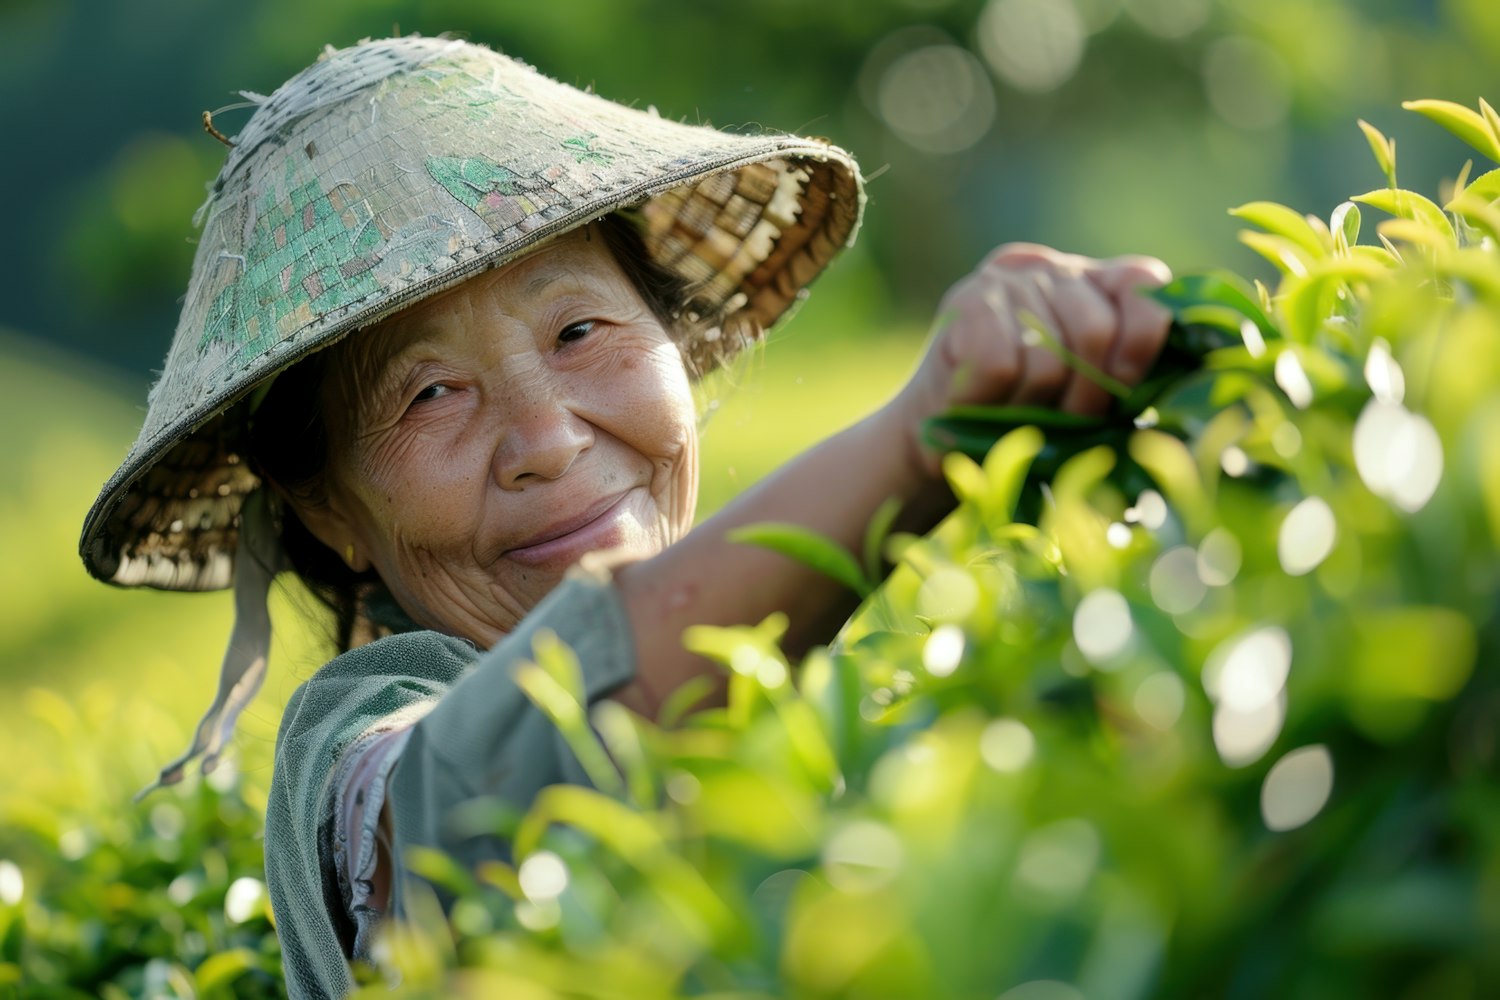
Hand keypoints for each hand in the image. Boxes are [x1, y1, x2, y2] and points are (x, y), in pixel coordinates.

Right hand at [895, 242, 1172, 476]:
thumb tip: (1198, 376)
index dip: (1144, 342)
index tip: (1124, 392)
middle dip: (1086, 397)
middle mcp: (1047, 266)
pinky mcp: (964, 301)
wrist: (933, 447)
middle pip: (1097, 330)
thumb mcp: (1085, 394)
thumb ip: (1127, 371)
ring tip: (1009, 415)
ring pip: (1050, 356)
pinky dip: (992, 401)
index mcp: (1089, 281)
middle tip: (1057, 424)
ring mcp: (1003, 279)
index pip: (1145, 283)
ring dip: (1033, 406)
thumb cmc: (1022, 425)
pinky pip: (1004, 364)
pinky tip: (973, 402)